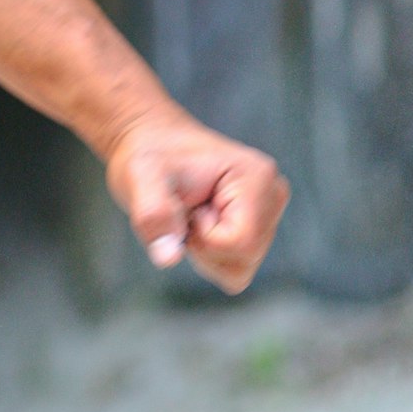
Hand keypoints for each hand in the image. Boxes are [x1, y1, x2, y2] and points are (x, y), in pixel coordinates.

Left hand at [104, 110, 288, 293]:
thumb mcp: (139, 176)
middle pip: (244, 258)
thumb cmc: (148, 156)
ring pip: (240, 268)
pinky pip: (236, 267)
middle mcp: (274, 194)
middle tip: (185, 209)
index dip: (203, 237)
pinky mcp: (259, 226)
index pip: (240, 242)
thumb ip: (153, 214)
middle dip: (203, 245)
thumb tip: (168, 258)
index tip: (186, 207)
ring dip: (206, 251)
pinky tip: (199, 222)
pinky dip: (210, 254)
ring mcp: (270, 212)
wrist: (153, 143)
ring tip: (191, 213)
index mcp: (257, 177)